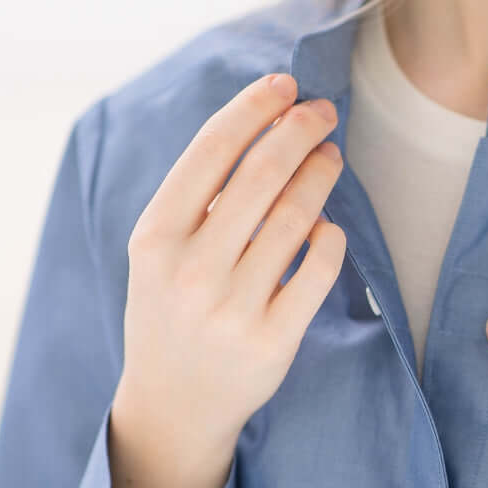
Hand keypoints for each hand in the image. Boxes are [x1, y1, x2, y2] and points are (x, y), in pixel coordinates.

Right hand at [116, 72, 347, 460]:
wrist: (175, 403)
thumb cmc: (172, 312)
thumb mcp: (160, 255)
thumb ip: (198, 202)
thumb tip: (265, 131)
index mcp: (156, 238)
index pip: (211, 152)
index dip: (254, 109)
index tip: (286, 84)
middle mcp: (192, 270)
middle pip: (261, 176)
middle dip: (300, 131)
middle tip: (325, 113)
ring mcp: (233, 308)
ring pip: (297, 218)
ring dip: (321, 175)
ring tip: (331, 158)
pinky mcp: (273, 341)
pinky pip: (317, 271)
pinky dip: (330, 238)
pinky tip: (329, 226)